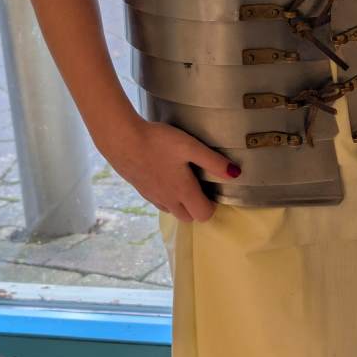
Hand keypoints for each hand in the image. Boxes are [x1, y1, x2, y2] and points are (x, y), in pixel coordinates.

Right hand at [99, 115, 239, 222]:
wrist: (121, 139)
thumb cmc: (158, 142)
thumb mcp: (190, 146)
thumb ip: (213, 162)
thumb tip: (235, 174)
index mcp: (183, 192)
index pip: (204, 215)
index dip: (212, 205)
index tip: (213, 188)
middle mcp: (168, 200)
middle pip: (188, 217)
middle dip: (197, 207)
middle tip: (200, 184)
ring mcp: (152, 196)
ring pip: (172, 210)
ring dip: (181, 203)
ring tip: (184, 179)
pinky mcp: (141, 189)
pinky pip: (158, 201)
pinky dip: (166, 195)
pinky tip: (165, 175)